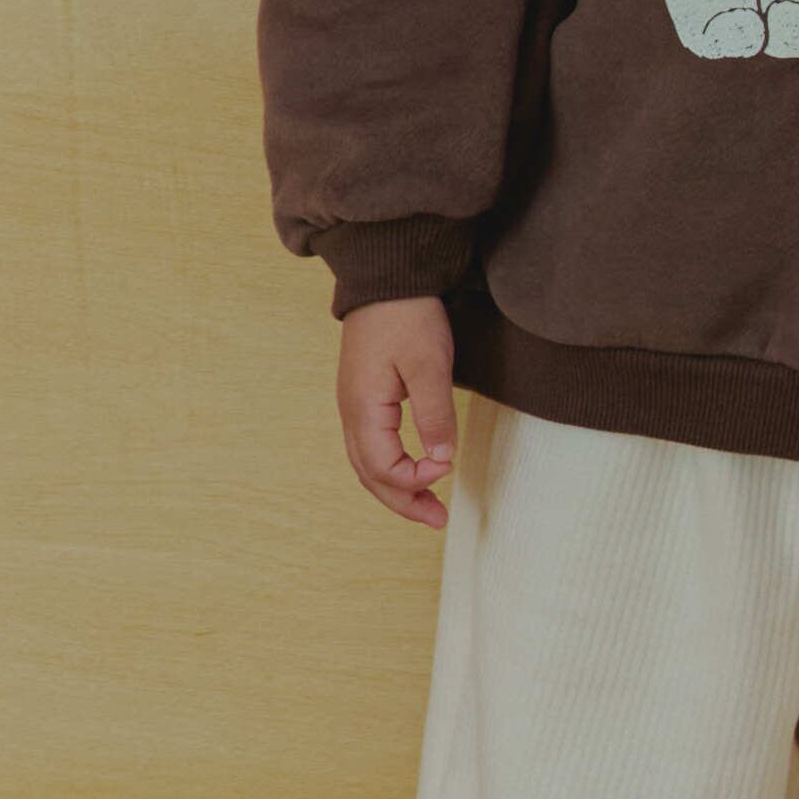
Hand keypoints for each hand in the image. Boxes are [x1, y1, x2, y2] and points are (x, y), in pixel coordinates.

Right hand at [337, 297, 459, 529]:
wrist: (387, 277)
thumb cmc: (407, 315)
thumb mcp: (429, 365)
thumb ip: (435, 415)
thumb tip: (441, 460)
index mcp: (362, 408)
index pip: (383, 467)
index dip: (416, 479)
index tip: (449, 467)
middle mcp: (350, 412)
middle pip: (370, 475)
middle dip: (403, 502)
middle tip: (439, 521)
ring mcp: (354, 405)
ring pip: (367, 463)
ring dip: (397, 489)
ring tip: (429, 507)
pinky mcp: (364, 396)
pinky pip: (370, 446)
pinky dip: (391, 467)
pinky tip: (413, 470)